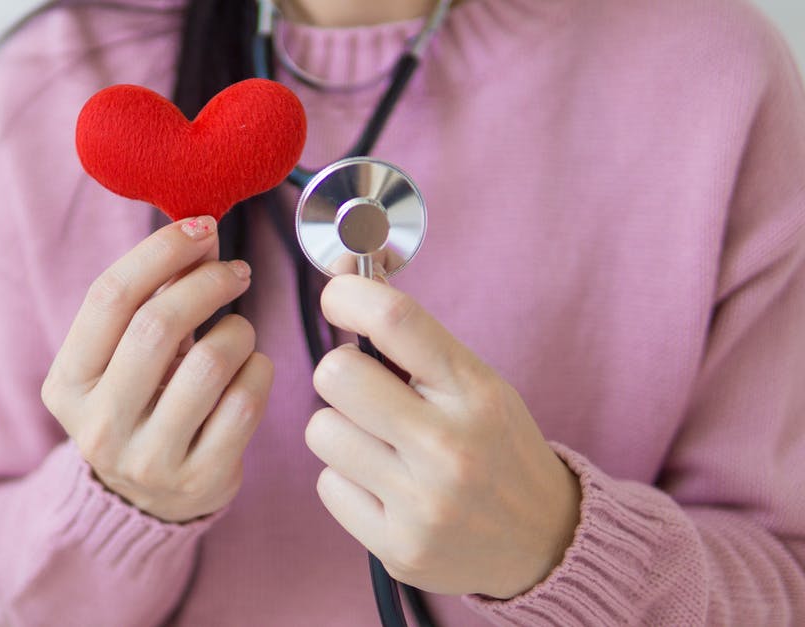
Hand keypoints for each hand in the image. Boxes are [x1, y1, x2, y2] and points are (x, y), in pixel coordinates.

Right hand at [42, 216, 273, 522]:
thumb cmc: (140, 403)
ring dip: (237, 329)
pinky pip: (246, 403)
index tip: (201, 228)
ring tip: (239, 329)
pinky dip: (259, 370)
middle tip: (236, 271)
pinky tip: (253, 367)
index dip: (160, 252)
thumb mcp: (123, 356)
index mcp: (67, 384)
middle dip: (207, 283)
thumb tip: (201, 235)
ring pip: (209, 363)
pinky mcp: (199, 480)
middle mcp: (98, 425)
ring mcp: (148, 459)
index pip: (109, 297)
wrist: (148, 500)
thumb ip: (152, 298)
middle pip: (157, 325)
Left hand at [305, 275, 580, 598]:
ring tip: (381, 445)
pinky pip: (327, 486)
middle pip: (336, 375)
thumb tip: (344, 271)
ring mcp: (423, 502)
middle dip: (339, 374)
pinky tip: (386, 488)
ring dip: (341, 432)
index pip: (395, 319)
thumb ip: (411, 335)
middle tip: (364, 390)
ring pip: (322, 431)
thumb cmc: (496, 446)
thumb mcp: (474, 382)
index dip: (348, 294)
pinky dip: (348, 482)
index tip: (338, 296)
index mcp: (476, 392)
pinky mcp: (399, 547)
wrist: (546, 542)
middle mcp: (451, 447)